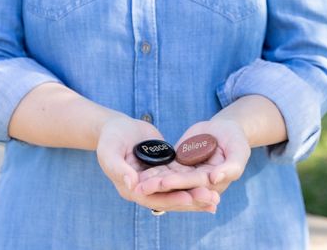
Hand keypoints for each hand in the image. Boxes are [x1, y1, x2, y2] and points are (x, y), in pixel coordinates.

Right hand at [96, 115, 219, 212]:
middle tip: (212, 200)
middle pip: (171, 198)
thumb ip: (119, 169)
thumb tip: (132, 184)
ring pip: (178, 190)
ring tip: (217, 198)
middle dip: (191, 200)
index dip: (173, 199)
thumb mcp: (109, 152)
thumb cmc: (110, 138)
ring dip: (196, 194)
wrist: (116, 126)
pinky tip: (211, 182)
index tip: (190, 198)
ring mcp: (156, 180)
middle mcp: (145, 189)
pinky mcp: (164, 169)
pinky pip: (181, 177)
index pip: (155, 198)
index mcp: (131, 189)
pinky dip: (194, 181)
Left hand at [133, 118, 250, 199]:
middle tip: (142, 188)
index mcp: (213, 184)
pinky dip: (153, 171)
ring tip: (136, 183)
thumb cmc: (236, 141)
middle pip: (177, 186)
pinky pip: (165, 168)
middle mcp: (198, 184)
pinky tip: (139, 172)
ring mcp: (187, 175)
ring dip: (153, 182)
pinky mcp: (179, 166)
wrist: (225, 130)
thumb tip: (214, 179)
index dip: (179, 183)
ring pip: (168, 179)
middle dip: (160, 187)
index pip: (193, 184)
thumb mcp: (239, 152)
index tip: (164, 182)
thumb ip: (230, 168)